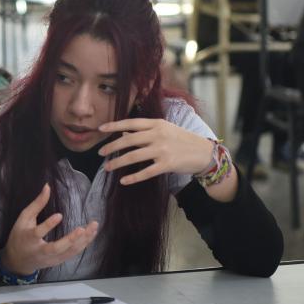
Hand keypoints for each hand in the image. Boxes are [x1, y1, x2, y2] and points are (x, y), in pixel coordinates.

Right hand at [1, 184, 98, 275]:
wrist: (18, 260)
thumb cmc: (20, 236)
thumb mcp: (24, 218)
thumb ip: (37, 204)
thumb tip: (47, 186)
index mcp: (29, 238)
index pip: (38, 232)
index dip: (48, 225)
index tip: (59, 215)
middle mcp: (40, 251)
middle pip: (56, 248)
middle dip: (70, 239)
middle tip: (82, 229)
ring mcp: (50, 258)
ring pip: (68, 252)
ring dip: (82, 241)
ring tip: (93, 227)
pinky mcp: (58, 261)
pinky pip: (72, 254)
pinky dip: (83, 245)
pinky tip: (91, 235)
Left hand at [98, 118, 214, 185]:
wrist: (203, 152)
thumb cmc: (182, 140)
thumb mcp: (164, 130)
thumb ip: (144, 131)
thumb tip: (122, 133)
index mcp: (157, 124)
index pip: (131, 123)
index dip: (114, 125)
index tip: (100, 129)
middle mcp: (158, 135)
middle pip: (129, 140)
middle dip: (112, 147)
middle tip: (100, 153)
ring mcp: (162, 150)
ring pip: (134, 156)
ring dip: (118, 163)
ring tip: (107, 168)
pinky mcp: (167, 164)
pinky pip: (146, 172)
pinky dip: (133, 177)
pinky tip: (123, 181)